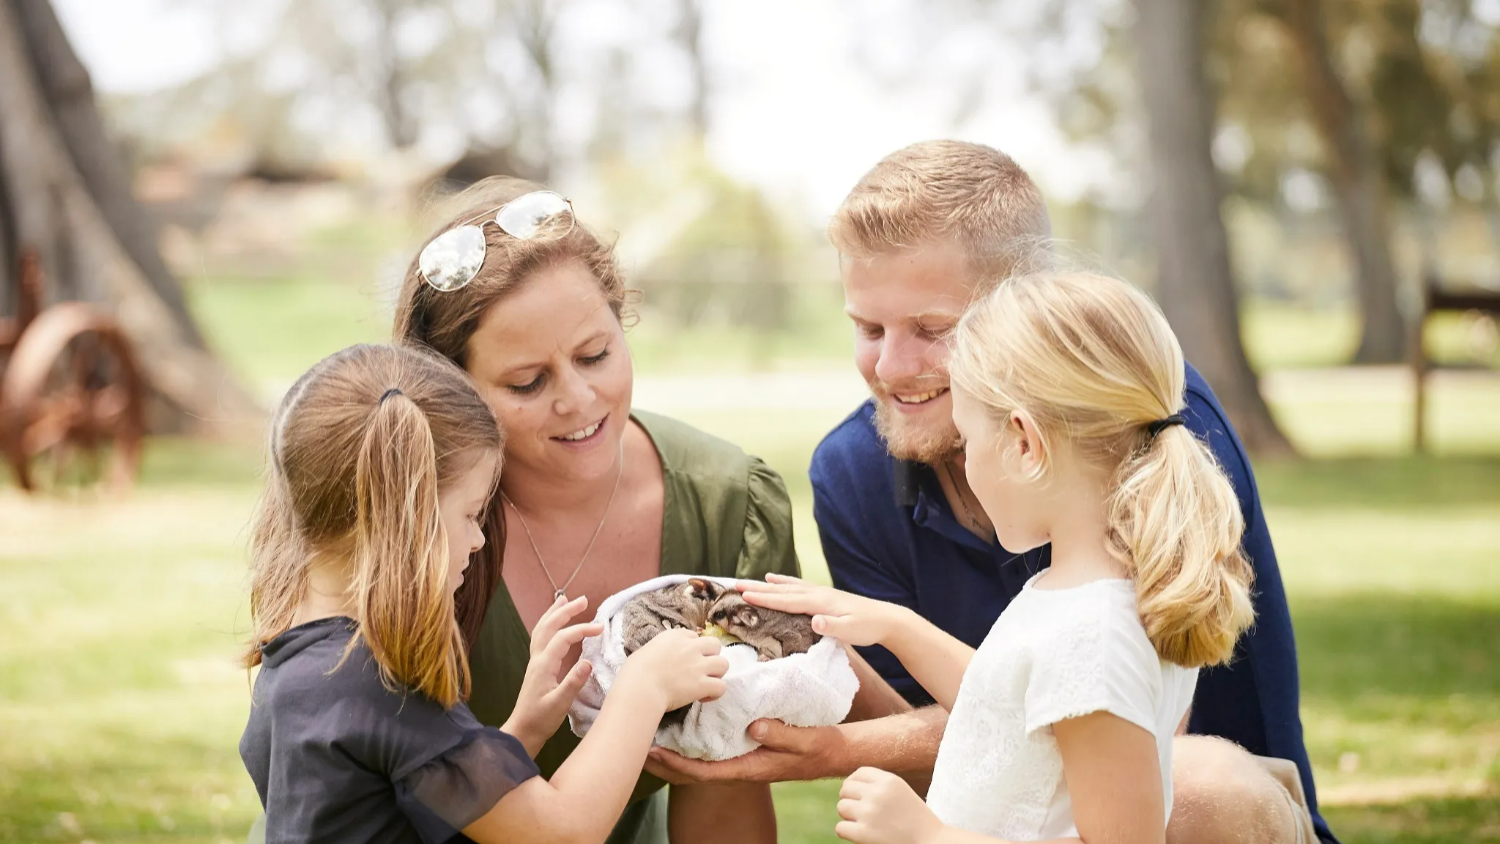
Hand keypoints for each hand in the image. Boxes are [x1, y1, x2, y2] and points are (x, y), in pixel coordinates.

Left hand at [503, 595, 601, 754]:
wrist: (523, 731)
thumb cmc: (541, 720)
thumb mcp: (560, 704)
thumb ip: (573, 683)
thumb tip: (588, 662)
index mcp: (543, 665)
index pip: (564, 638)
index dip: (582, 629)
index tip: (601, 628)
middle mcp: (537, 659)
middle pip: (549, 626)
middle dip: (566, 611)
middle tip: (583, 600)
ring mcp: (535, 662)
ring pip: (541, 629)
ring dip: (554, 613)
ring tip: (565, 600)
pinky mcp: (537, 667)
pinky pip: (541, 638)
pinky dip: (549, 624)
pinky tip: (555, 623)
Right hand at [618, 628, 728, 712]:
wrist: (639, 688)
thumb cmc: (635, 672)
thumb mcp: (647, 650)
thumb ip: (662, 650)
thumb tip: (665, 659)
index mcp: (675, 636)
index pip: (694, 636)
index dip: (693, 649)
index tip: (685, 660)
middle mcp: (690, 647)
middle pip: (715, 645)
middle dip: (711, 657)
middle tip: (700, 670)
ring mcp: (698, 666)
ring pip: (724, 664)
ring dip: (717, 674)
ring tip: (705, 683)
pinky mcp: (702, 685)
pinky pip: (721, 686)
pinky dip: (715, 693)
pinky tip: (703, 697)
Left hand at [645, 719, 844, 783]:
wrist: (837, 753)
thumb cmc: (821, 747)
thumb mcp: (805, 739)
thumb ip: (780, 734)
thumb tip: (753, 726)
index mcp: (751, 767)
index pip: (706, 772)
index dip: (678, 765)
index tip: (655, 755)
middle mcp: (742, 766)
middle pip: (696, 771)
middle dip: (667, 763)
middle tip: (640, 748)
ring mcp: (744, 758)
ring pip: (702, 762)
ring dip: (677, 752)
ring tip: (654, 736)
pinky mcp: (748, 749)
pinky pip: (714, 750)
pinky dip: (695, 742)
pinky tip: (685, 727)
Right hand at [739, 574, 909, 647]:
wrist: (887, 620)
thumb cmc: (868, 627)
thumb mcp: (851, 631)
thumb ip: (832, 627)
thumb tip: (814, 621)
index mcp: (819, 602)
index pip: (786, 600)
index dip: (764, 598)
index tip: (743, 595)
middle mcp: (817, 594)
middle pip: (783, 590)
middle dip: (759, 588)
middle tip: (735, 584)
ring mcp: (821, 593)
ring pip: (790, 587)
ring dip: (770, 584)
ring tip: (753, 580)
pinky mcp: (826, 597)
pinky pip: (799, 587)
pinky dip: (786, 583)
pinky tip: (781, 581)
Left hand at [835, 767, 942, 843]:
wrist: (930, 842)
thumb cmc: (916, 820)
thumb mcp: (901, 791)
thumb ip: (879, 785)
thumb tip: (847, 785)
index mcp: (889, 780)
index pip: (858, 773)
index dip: (854, 784)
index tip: (858, 796)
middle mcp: (877, 793)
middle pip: (846, 789)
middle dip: (851, 800)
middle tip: (861, 812)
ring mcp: (869, 812)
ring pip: (841, 807)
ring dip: (849, 817)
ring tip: (863, 823)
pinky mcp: (864, 833)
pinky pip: (840, 828)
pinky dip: (847, 833)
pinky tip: (859, 835)